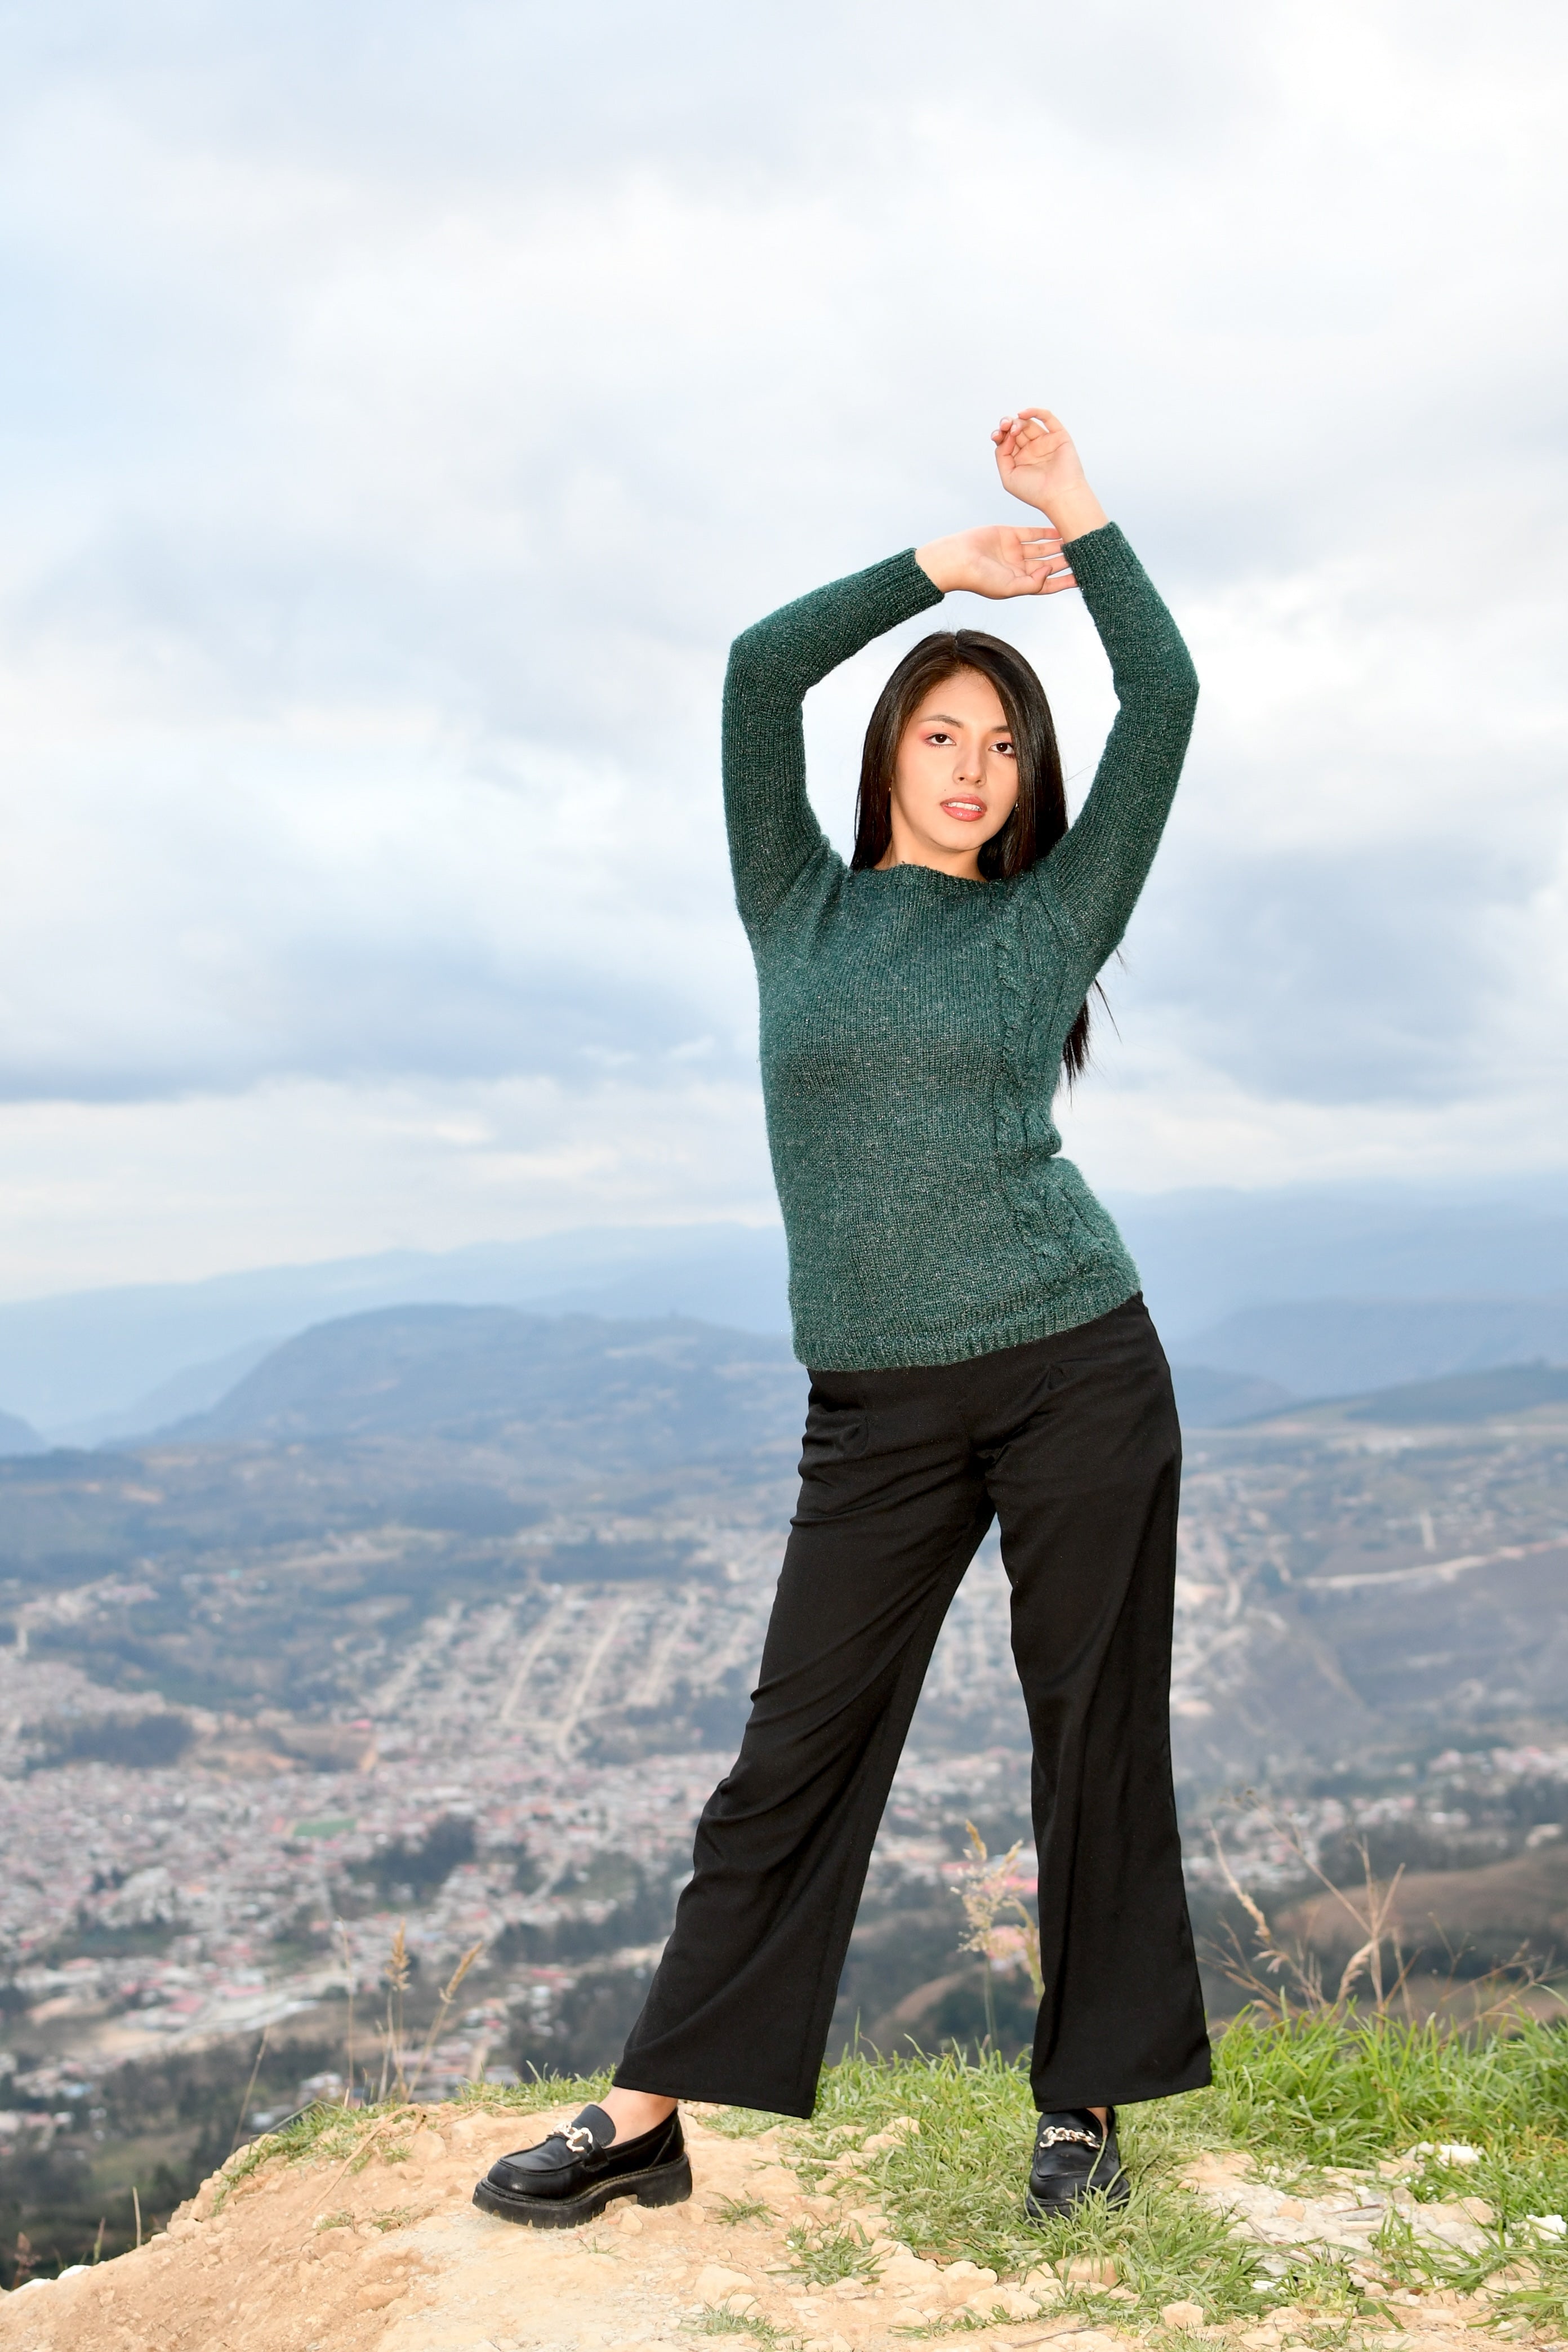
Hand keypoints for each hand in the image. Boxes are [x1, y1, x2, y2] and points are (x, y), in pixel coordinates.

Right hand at [914, 523, 1077, 598]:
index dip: (1064, 582)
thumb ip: (1032, 583)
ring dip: (1059, 546)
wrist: (956, 559)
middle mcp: (1019, 568)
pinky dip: (1046, 532)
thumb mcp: (1008, 587)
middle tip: (1085, 555)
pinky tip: (1061, 530)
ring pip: (1043, 549)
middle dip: (1065, 562)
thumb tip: (1050, 572)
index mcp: (1019, 584)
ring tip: (1077, 541)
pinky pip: (1032, 533)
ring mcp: (1015, 551)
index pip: (1047, 585)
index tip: (1082, 578)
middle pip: (1048, 565)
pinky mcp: (1010, 535)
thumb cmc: (978, 579)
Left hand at [992, 407, 1107, 541]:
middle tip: (1005, 426)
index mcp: (1020, 459)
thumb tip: (1005, 436)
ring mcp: (1045, 442)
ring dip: (1018, 421)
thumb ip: (1001, 455)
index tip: (996, 435)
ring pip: (1029, 423)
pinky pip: (1048, 418)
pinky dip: (1035, 412)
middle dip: (1007, 425)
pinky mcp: (1059, 436)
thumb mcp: (1008, 476)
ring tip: (1014, 428)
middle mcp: (1032, 450)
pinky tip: (1023, 414)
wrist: (1059, 495)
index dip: (1000, 434)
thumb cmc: (1035, 491)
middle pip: (1016, 430)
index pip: (1006, 441)